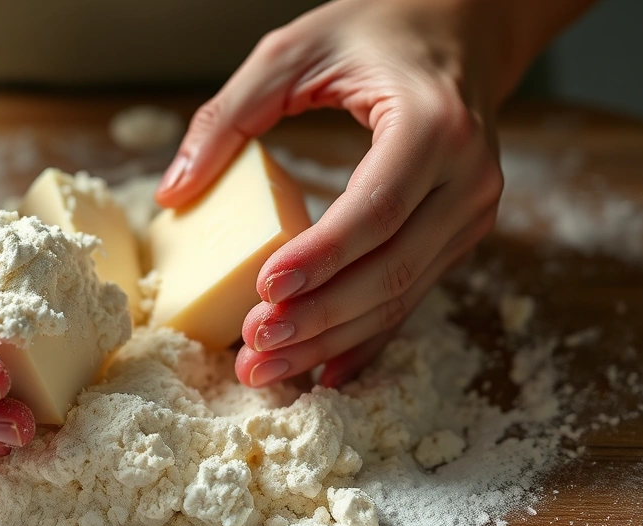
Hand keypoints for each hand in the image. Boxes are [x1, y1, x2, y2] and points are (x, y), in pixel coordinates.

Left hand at [155, 0, 509, 387]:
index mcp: (430, 126)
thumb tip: (173, 188)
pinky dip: (365, 339)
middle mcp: (466, 179)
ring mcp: (469, 214)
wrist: (462, 30)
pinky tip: (324, 374)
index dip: (321, 257)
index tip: (265, 288)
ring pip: (400, 297)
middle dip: (318, 320)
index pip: (375, 210)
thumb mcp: (295, 52)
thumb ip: (230, 115)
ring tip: (266, 369)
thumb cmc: (377, 32)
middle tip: (252, 352)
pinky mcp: (457, 236)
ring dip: (332, 342)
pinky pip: (410, 298)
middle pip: (390, 269)